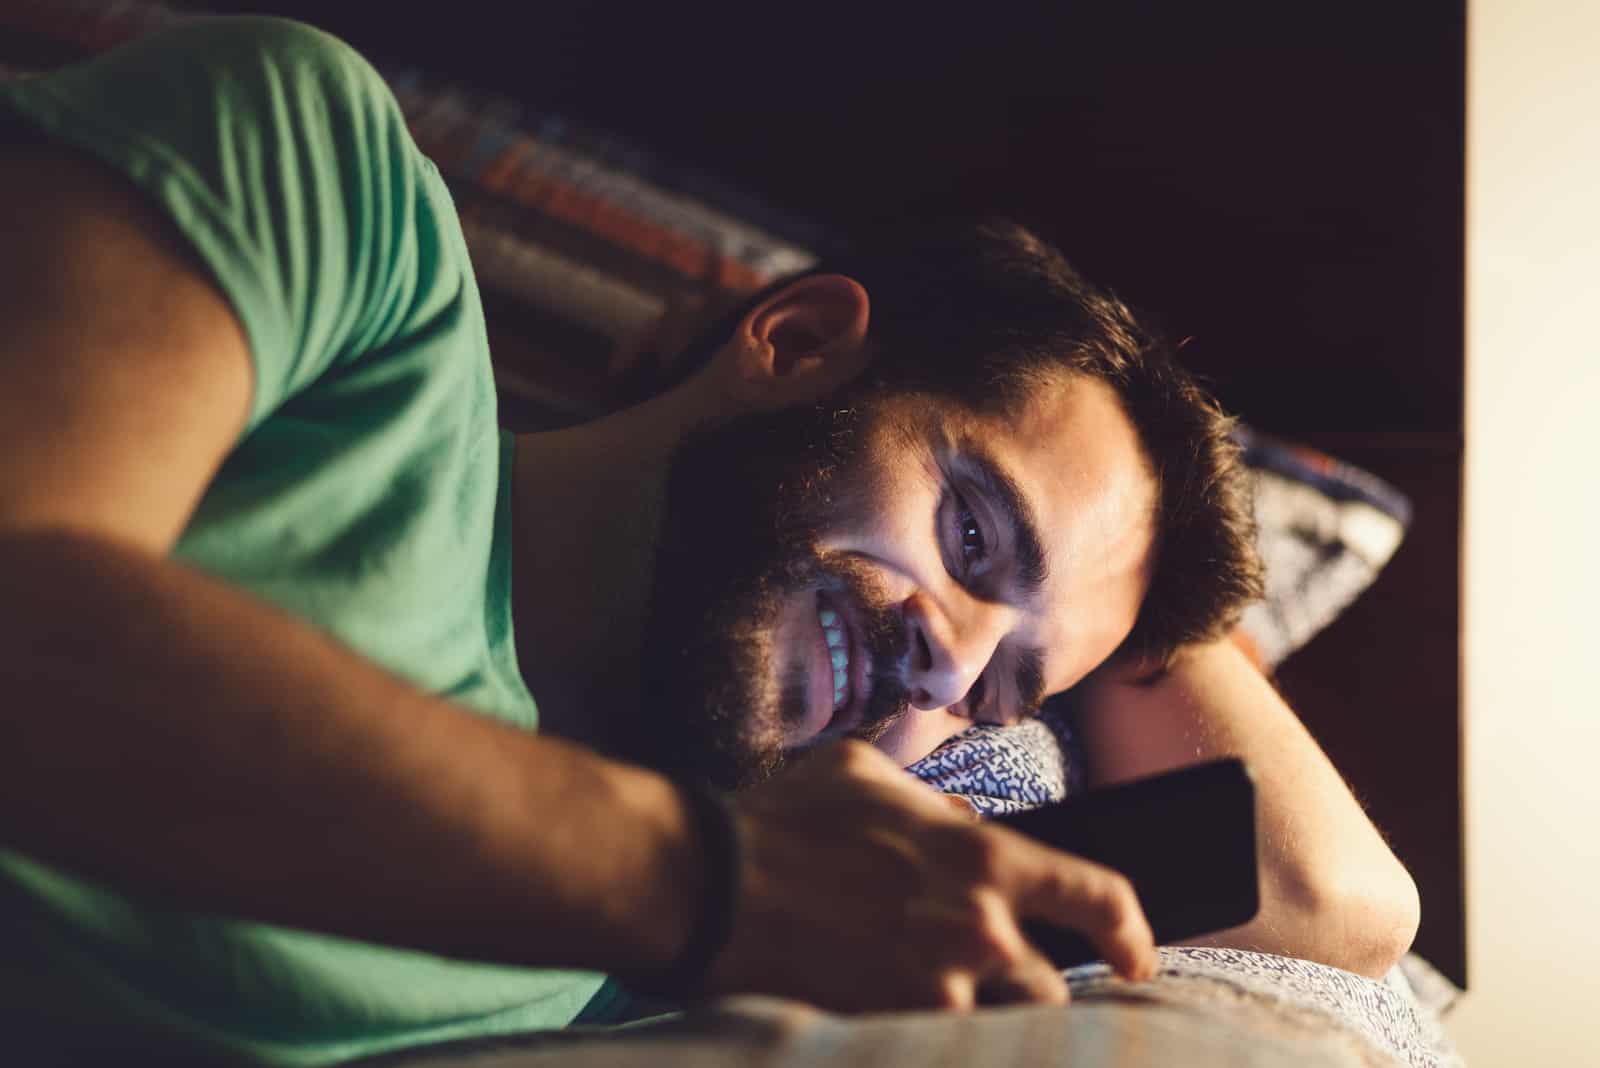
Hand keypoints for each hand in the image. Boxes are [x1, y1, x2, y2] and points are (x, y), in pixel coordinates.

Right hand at [701, 741, 1157, 1010]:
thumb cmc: (783, 820)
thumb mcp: (864, 775)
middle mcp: (978, 931)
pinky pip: (938, 1045)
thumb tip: (962, 824)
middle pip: (1053, 989)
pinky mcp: (891, 1029)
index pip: (1097, 896)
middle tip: (993, 983)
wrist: (710, 887)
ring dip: (983, 1018)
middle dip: (1032, 990)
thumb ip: (930, 805)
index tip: (1136, 953)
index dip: (1130, 931)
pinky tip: (893, 1014)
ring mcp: (936, 990)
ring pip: (1002, 1028)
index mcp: (983, 858)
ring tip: (939, 1000)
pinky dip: (930, 1037)